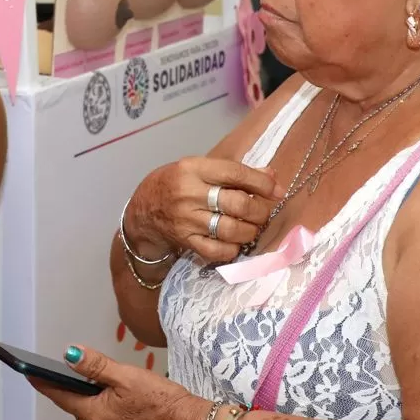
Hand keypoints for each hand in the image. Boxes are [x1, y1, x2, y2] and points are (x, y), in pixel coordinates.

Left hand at [30, 346, 206, 419]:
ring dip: (86, 397)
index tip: (27, 371)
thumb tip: (68, 355)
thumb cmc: (163, 402)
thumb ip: (95, 366)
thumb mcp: (127, 377)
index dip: (43, 381)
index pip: (60, 396)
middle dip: (67, 387)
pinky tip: (109, 393)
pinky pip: (104, 419)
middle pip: (75, 405)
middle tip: (56, 367)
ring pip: (90, 413)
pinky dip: (101, 405)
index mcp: (95, 416)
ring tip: (84, 376)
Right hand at [125, 157, 283, 264]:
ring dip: (250, 230)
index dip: (261, 183)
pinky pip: (219, 251)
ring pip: (233, 229)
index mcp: (193, 169)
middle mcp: (189, 193)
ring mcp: (187, 220)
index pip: (235, 173)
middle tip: (262, 212)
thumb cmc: (174, 184)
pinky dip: (234, 248)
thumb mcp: (197, 169)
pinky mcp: (186, 241)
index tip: (276, 190)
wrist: (143, 211)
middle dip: (260, 210)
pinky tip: (234, 241)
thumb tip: (271, 175)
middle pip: (238, 204)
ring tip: (250, 226)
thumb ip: (233, 172)